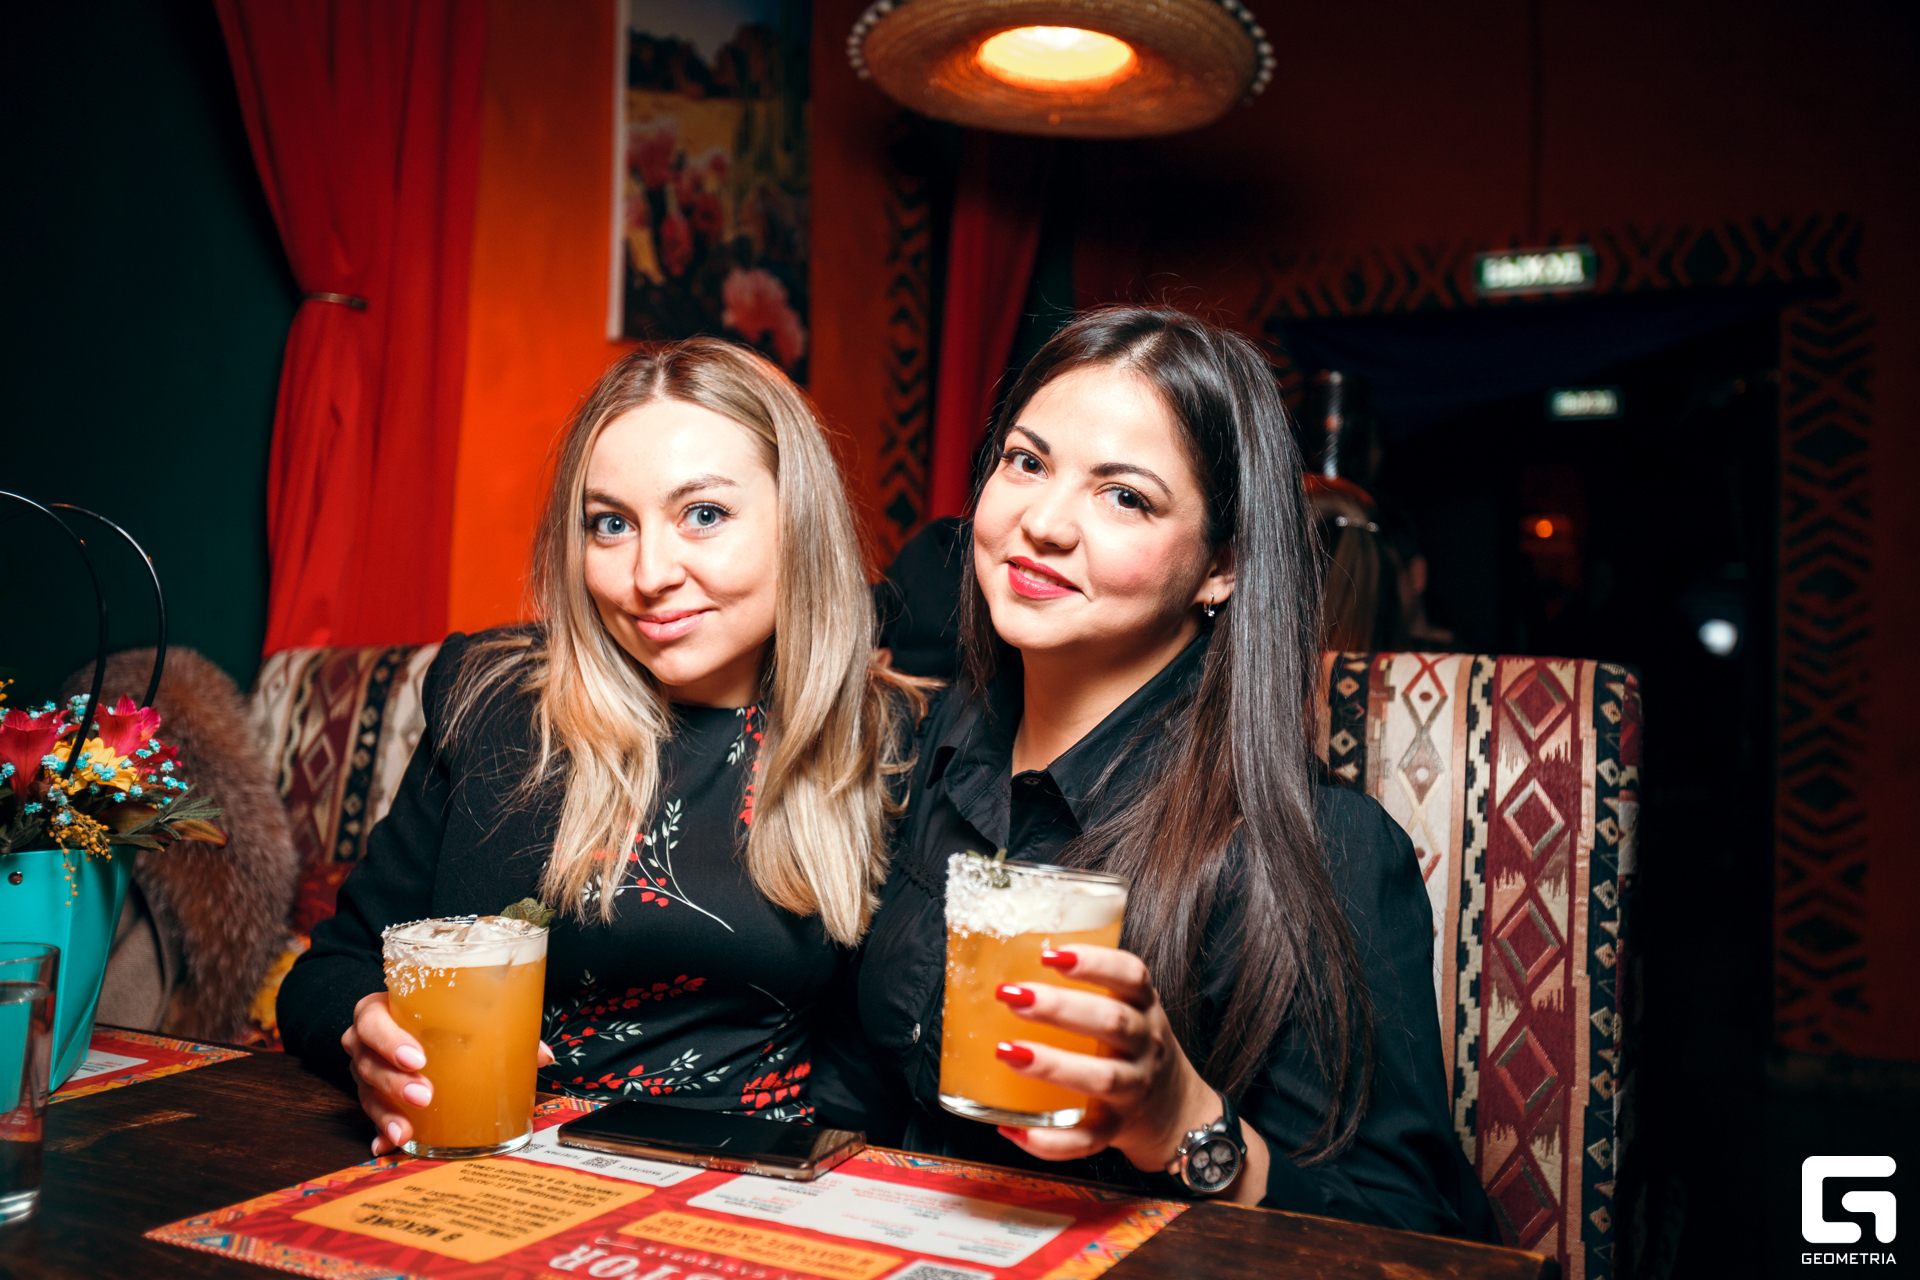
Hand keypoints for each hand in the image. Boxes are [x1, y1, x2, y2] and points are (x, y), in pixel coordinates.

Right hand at [343, 993, 554, 1155]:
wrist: (404, 1018)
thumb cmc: (432, 1013)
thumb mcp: (457, 1010)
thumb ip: (499, 1025)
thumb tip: (542, 1055)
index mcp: (382, 1010)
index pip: (373, 1021)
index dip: (389, 1040)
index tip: (416, 1058)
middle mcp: (366, 1041)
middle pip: (368, 1062)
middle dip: (396, 1082)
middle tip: (425, 1095)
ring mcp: (366, 1071)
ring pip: (367, 1092)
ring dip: (388, 1113)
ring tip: (407, 1129)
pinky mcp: (371, 1096)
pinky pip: (371, 1117)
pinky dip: (381, 1132)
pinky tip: (389, 1144)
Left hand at [990, 946, 1268, 1202]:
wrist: (1178, 1113)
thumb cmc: (1136, 1049)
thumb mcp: (1131, 1010)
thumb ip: (1091, 987)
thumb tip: (1013, 959)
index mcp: (1145, 1009)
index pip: (1130, 976)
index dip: (1094, 962)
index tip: (1050, 954)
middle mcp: (1144, 1047)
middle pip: (1111, 1023)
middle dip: (1059, 1008)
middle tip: (1011, 995)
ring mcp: (1134, 1090)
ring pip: (1101, 1079)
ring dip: (1051, 1065)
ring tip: (1008, 1051)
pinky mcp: (1117, 1130)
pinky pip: (1086, 1140)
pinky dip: (1049, 1141)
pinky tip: (1013, 1127)